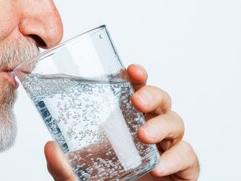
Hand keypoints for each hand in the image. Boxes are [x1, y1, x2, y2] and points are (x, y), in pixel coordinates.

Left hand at [44, 64, 199, 180]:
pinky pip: (189, 156)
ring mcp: (166, 150)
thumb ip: (63, 167)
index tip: (130, 71)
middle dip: (152, 95)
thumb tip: (50, 147)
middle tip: (138, 101)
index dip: (136, 79)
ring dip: (162, 124)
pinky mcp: (182, 170)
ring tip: (144, 135)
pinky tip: (160, 166)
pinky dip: (177, 158)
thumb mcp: (78, 178)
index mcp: (126, 126)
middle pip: (160, 102)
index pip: (135, 93)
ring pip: (176, 123)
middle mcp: (149, 133)